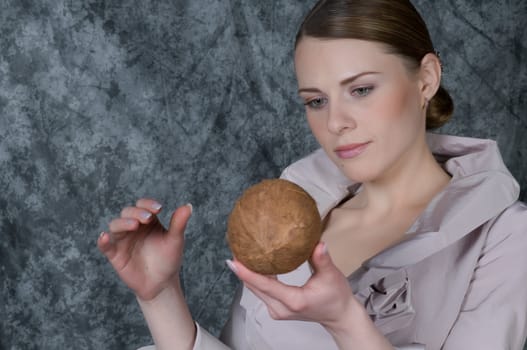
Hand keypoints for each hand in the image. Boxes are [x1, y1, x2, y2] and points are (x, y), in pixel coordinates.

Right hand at [97, 199, 191, 300]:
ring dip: (123, 223)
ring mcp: (123, 240)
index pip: (143, 205)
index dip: (148, 204)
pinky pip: (105, 246)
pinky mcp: (115, 254)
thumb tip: (189, 206)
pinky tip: (104, 237)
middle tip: (147, 218)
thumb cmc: (169, 259)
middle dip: (137, 212)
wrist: (162, 283)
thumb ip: (179, 223)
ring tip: (134, 225)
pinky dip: (103, 241)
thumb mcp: (175, 241)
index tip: (159, 209)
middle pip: (128, 212)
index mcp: (148, 221)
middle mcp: (133, 227)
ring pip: (116, 225)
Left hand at [228, 242, 354, 329]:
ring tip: (239, 253)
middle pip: (255, 287)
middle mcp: (281, 308)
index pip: (265, 285)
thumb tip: (317, 243)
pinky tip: (252, 264)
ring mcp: (278, 310)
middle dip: (242, 270)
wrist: (339, 316)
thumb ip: (322, 259)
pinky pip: (261, 291)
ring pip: (256, 290)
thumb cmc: (336, 297)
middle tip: (234, 249)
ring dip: (247, 274)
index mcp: (294, 300)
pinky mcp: (277, 308)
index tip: (234, 261)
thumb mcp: (332, 276)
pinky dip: (255, 278)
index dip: (247, 273)